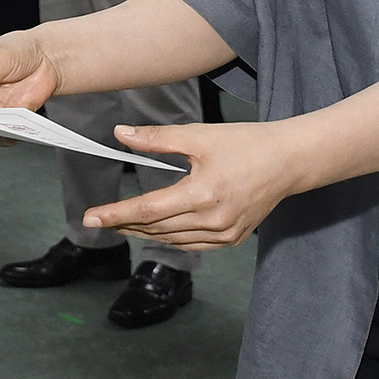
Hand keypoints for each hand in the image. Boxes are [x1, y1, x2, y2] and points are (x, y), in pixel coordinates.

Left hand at [82, 121, 300, 249]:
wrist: (288, 161)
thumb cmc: (246, 144)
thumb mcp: (198, 136)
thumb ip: (156, 138)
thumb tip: (120, 134)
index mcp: (202, 194)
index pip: (147, 210)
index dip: (115, 213)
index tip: (90, 217)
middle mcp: (213, 220)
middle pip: (156, 228)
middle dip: (124, 224)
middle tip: (98, 220)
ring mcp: (224, 234)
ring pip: (172, 240)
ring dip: (144, 233)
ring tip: (121, 224)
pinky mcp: (232, 238)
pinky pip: (192, 244)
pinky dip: (170, 238)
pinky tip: (155, 230)